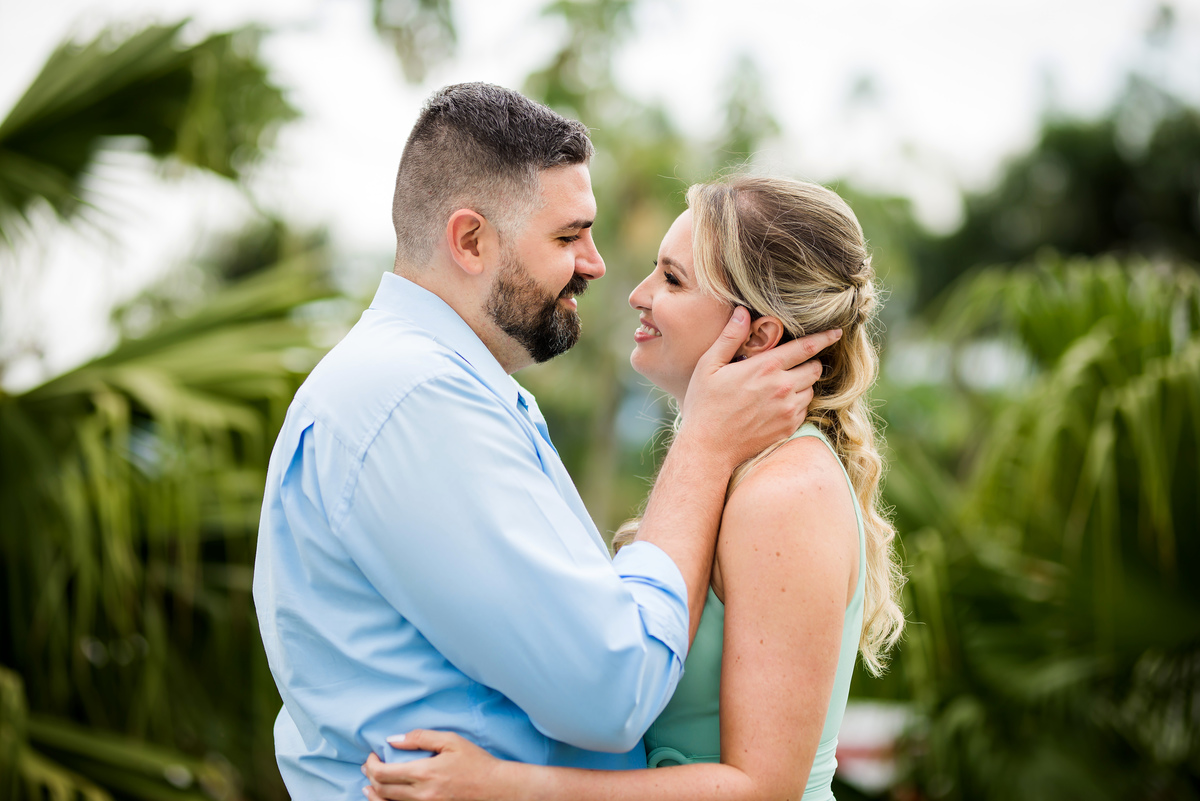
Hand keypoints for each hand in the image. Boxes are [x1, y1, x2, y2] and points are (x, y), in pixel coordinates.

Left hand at [362, 731, 508, 800]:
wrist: (495, 789)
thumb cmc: (476, 763)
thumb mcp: (451, 741)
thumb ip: (420, 738)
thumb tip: (393, 740)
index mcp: (424, 773)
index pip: (383, 773)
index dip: (372, 764)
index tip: (373, 755)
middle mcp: (421, 795)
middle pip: (381, 790)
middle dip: (370, 777)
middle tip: (368, 767)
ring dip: (374, 795)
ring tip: (369, 787)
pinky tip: (386, 799)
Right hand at [680, 307, 840, 466]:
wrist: (709, 447)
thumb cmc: (704, 404)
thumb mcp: (709, 366)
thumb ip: (729, 337)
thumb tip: (742, 312)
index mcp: (766, 367)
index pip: (806, 347)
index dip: (824, 338)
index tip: (836, 333)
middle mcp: (783, 387)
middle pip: (815, 368)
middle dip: (810, 362)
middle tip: (795, 363)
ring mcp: (788, 409)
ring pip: (811, 389)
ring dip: (803, 384)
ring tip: (782, 385)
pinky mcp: (789, 427)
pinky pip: (804, 409)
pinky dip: (797, 403)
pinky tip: (778, 404)